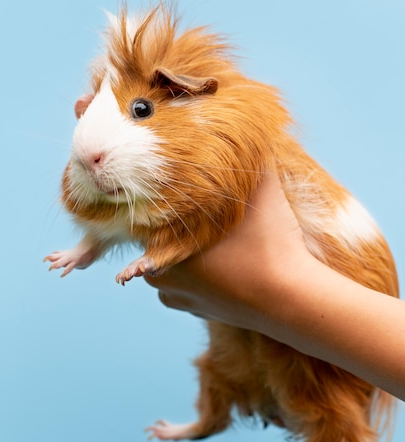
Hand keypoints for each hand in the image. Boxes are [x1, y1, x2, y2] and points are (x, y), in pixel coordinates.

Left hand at [145, 171, 308, 332]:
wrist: (290, 300)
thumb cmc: (271, 244)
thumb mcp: (263, 191)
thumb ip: (249, 160)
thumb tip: (251, 130)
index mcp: (163, 241)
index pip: (151, 213)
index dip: (172, 199)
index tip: (191, 191)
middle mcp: (160, 274)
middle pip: (161, 237)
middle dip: (181, 226)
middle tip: (210, 216)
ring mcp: (175, 296)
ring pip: (173, 263)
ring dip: (189, 253)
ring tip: (221, 244)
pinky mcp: (192, 311)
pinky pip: (186, 286)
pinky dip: (199, 276)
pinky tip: (223, 266)